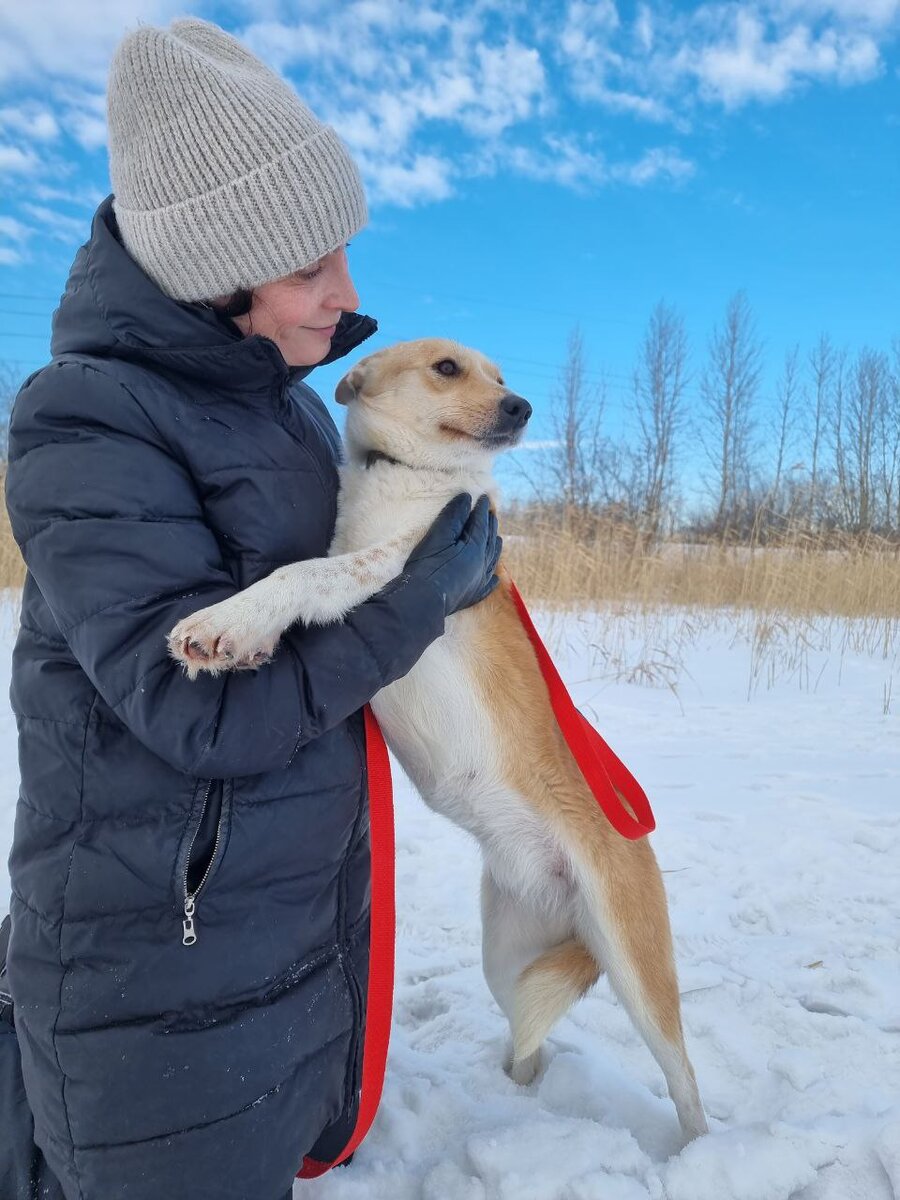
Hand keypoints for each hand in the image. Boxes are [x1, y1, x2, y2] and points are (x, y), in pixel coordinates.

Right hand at [403, 493, 501, 615]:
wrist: (422, 601)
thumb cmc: (427, 566)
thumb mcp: (438, 536)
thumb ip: (454, 516)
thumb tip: (467, 498)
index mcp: (475, 548)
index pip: (481, 523)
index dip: (482, 510)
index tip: (485, 498)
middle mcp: (482, 565)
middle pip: (489, 540)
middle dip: (491, 526)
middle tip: (492, 515)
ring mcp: (478, 582)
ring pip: (491, 561)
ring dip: (495, 548)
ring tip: (498, 538)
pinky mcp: (472, 596)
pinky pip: (487, 585)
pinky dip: (491, 578)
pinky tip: (494, 577)